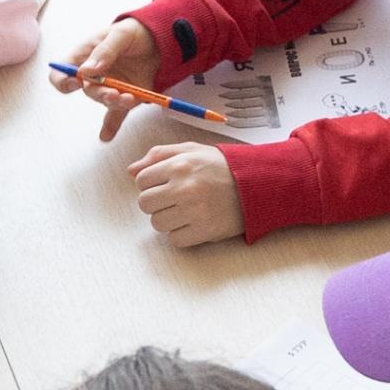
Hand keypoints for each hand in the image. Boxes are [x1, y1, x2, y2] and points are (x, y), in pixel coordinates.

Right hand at [60, 19, 161, 141]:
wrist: (158, 40)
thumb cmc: (133, 32)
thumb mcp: (120, 34)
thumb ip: (104, 51)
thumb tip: (86, 71)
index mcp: (83, 57)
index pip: (60, 74)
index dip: (62, 81)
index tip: (75, 83)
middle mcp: (92, 76)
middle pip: (87, 92)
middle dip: (100, 94)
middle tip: (114, 92)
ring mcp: (108, 88)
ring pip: (106, 102)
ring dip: (116, 103)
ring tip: (129, 98)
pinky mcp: (125, 97)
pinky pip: (117, 115)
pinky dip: (112, 126)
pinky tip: (106, 136)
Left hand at [127, 142, 242, 247]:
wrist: (257, 184)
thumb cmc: (222, 167)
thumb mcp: (192, 150)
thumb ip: (159, 155)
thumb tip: (131, 171)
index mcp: (179, 165)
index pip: (141, 180)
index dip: (150, 183)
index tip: (164, 184)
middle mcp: (184, 188)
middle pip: (144, 204)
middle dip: (155, 202)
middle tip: (173, 199)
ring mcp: (194, 211)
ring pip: (157, 223)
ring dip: (167, 219)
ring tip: (184, 211)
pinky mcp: (204, 231)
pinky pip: (174, 240)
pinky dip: (181, 234)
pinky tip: (193, 223)